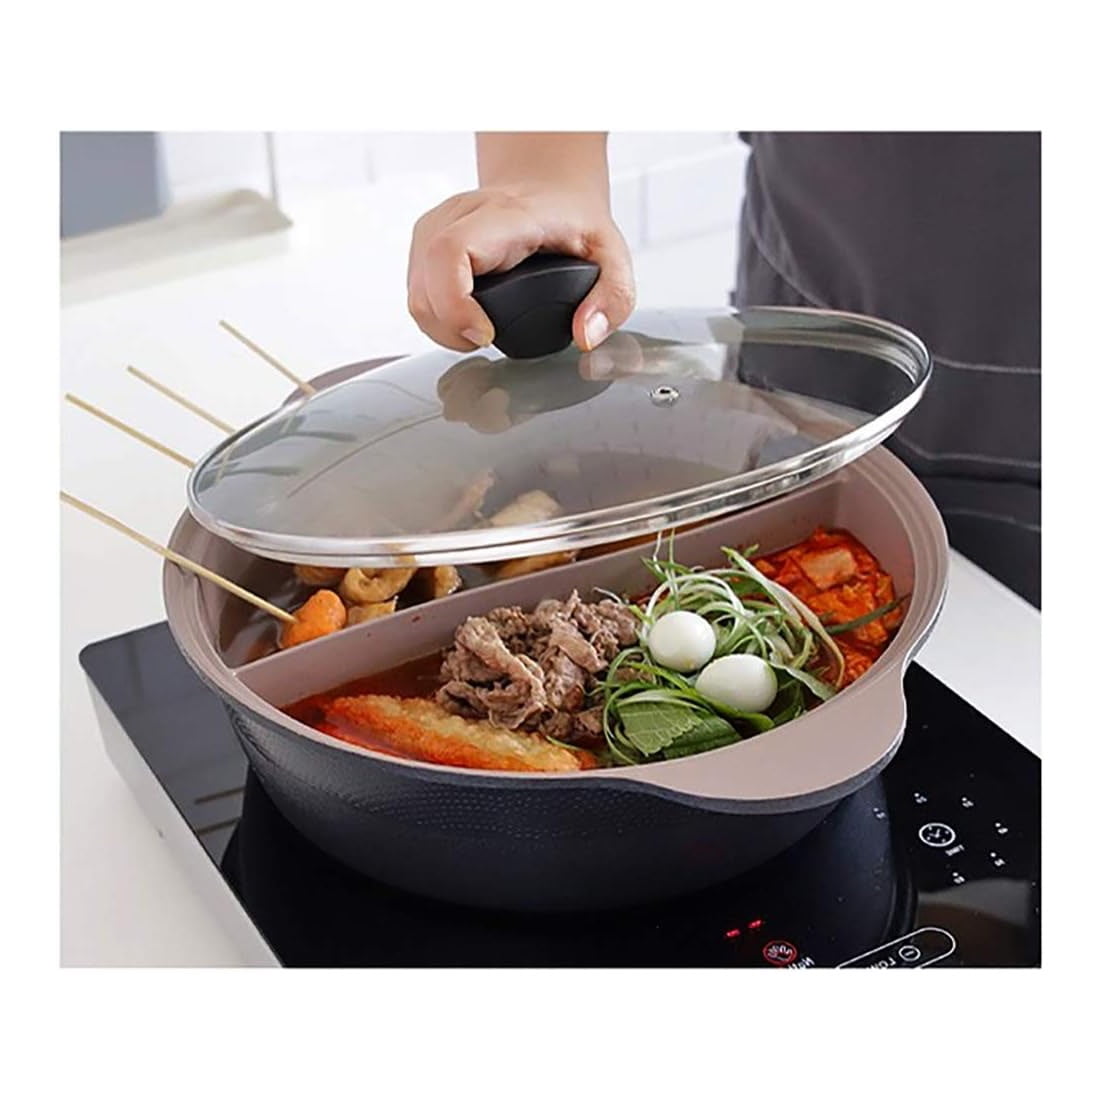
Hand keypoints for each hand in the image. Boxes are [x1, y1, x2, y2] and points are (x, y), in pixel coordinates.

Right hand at [407, 184, 635, 353]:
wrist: (548, 185)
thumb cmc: (574, 219)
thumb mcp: (612, 254)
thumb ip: (614, 298)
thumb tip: (586, 336)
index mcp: (506, 216)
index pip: (451, 252)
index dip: (456, 303)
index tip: (485, 335)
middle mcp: (462, 215)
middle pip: (424, 282)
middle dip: (448, 328)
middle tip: (485, 340)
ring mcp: (438, 227)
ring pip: (415, 291)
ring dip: (440, 326)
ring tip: (477, 334)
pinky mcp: (427, 243)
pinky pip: (416, 290)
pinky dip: (436, 316)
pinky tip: (464, 321)